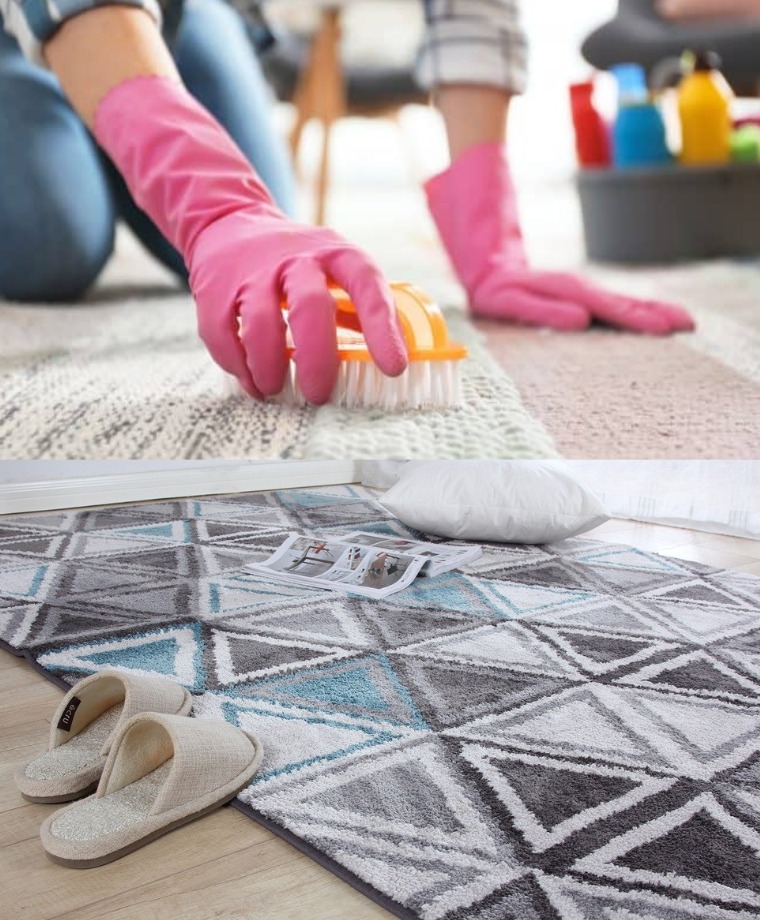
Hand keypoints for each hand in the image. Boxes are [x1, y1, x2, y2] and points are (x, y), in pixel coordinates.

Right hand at [93, 76, 406, 403]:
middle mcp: (295, 258)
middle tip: (319, 394)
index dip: (382, 329)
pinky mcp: (215, 290)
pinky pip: (223, 334)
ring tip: (277, 390)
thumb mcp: (335, 268)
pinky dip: (237, 366)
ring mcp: (251, 273)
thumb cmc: (297, 261)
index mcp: (335, 253)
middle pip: (310, 306)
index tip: (394, 369)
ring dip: (270, 366)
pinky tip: (252, 382)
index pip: (367, 286)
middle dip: (317, 358)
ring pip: (261, 323)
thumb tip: (395, 362)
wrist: (228, 223)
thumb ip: (361, 309)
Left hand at [471, 264, 694, 333]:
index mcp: (569, 292)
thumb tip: (581, 320)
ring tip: (685, 323)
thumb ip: (544, 311)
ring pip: (626, 303)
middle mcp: (583, 290)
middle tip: (689, 326)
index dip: (637, 319)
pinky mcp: (585, 298)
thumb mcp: (510, 302)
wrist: (491, 268)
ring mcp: (586, 292)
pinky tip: (655, 320)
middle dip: (658, 314)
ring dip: (656, 312)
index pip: (609, 309)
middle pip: (626, 304)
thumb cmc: (496, 291)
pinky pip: (617, 305)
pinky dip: (640, 312)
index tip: (664, 329)